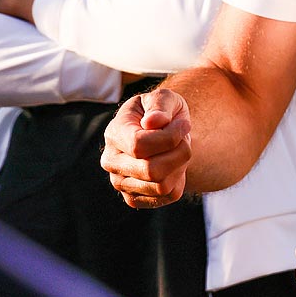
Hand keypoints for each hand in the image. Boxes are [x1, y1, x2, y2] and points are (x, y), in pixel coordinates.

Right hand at [100, 87, 191, 207]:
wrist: (162, 132)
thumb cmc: (163, 112)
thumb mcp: (165, 98)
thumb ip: (160, 104)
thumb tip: (152, 122)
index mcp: (114, 133)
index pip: (139, 145)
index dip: (169, 137)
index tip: (184, 125)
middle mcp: (111, 161)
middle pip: (151, 170)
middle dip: (179, 153)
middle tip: (185, 138)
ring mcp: (121, 183)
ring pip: (162, 186)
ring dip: (180, 165)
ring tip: (178, 150)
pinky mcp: (134, 199)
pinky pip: (169, 195)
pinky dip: (180, 179)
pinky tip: (173, 165)